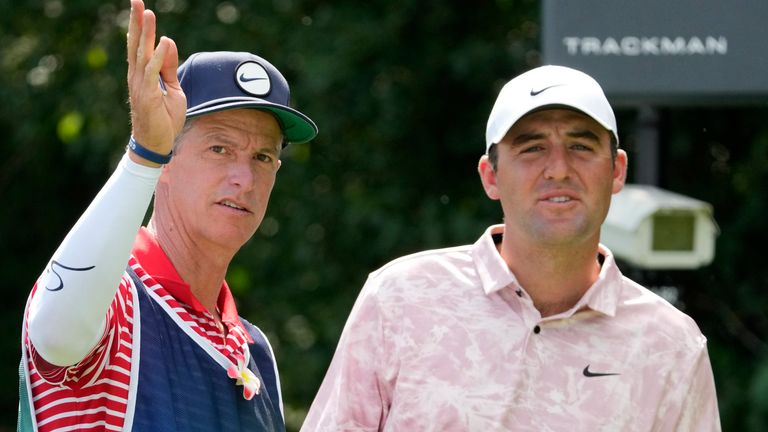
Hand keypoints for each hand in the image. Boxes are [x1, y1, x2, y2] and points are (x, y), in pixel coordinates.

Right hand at [126, 0, 185, 163]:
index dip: (140, 26)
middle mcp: (137, 77)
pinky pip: (153, 72)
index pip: (140, 46)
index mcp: (142, 74)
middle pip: (136, 44)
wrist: (157, 145)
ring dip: (146, 33)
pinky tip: (163, 41)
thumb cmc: (163, 119)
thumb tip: (168, 41)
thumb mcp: (172, 89)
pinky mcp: (148, 95)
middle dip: (137, 22)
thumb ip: (169, 67)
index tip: (141, 7)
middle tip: (136, 0)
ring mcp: (140, 85)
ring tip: (148, 13)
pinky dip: (159, 57)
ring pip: (143, 54)